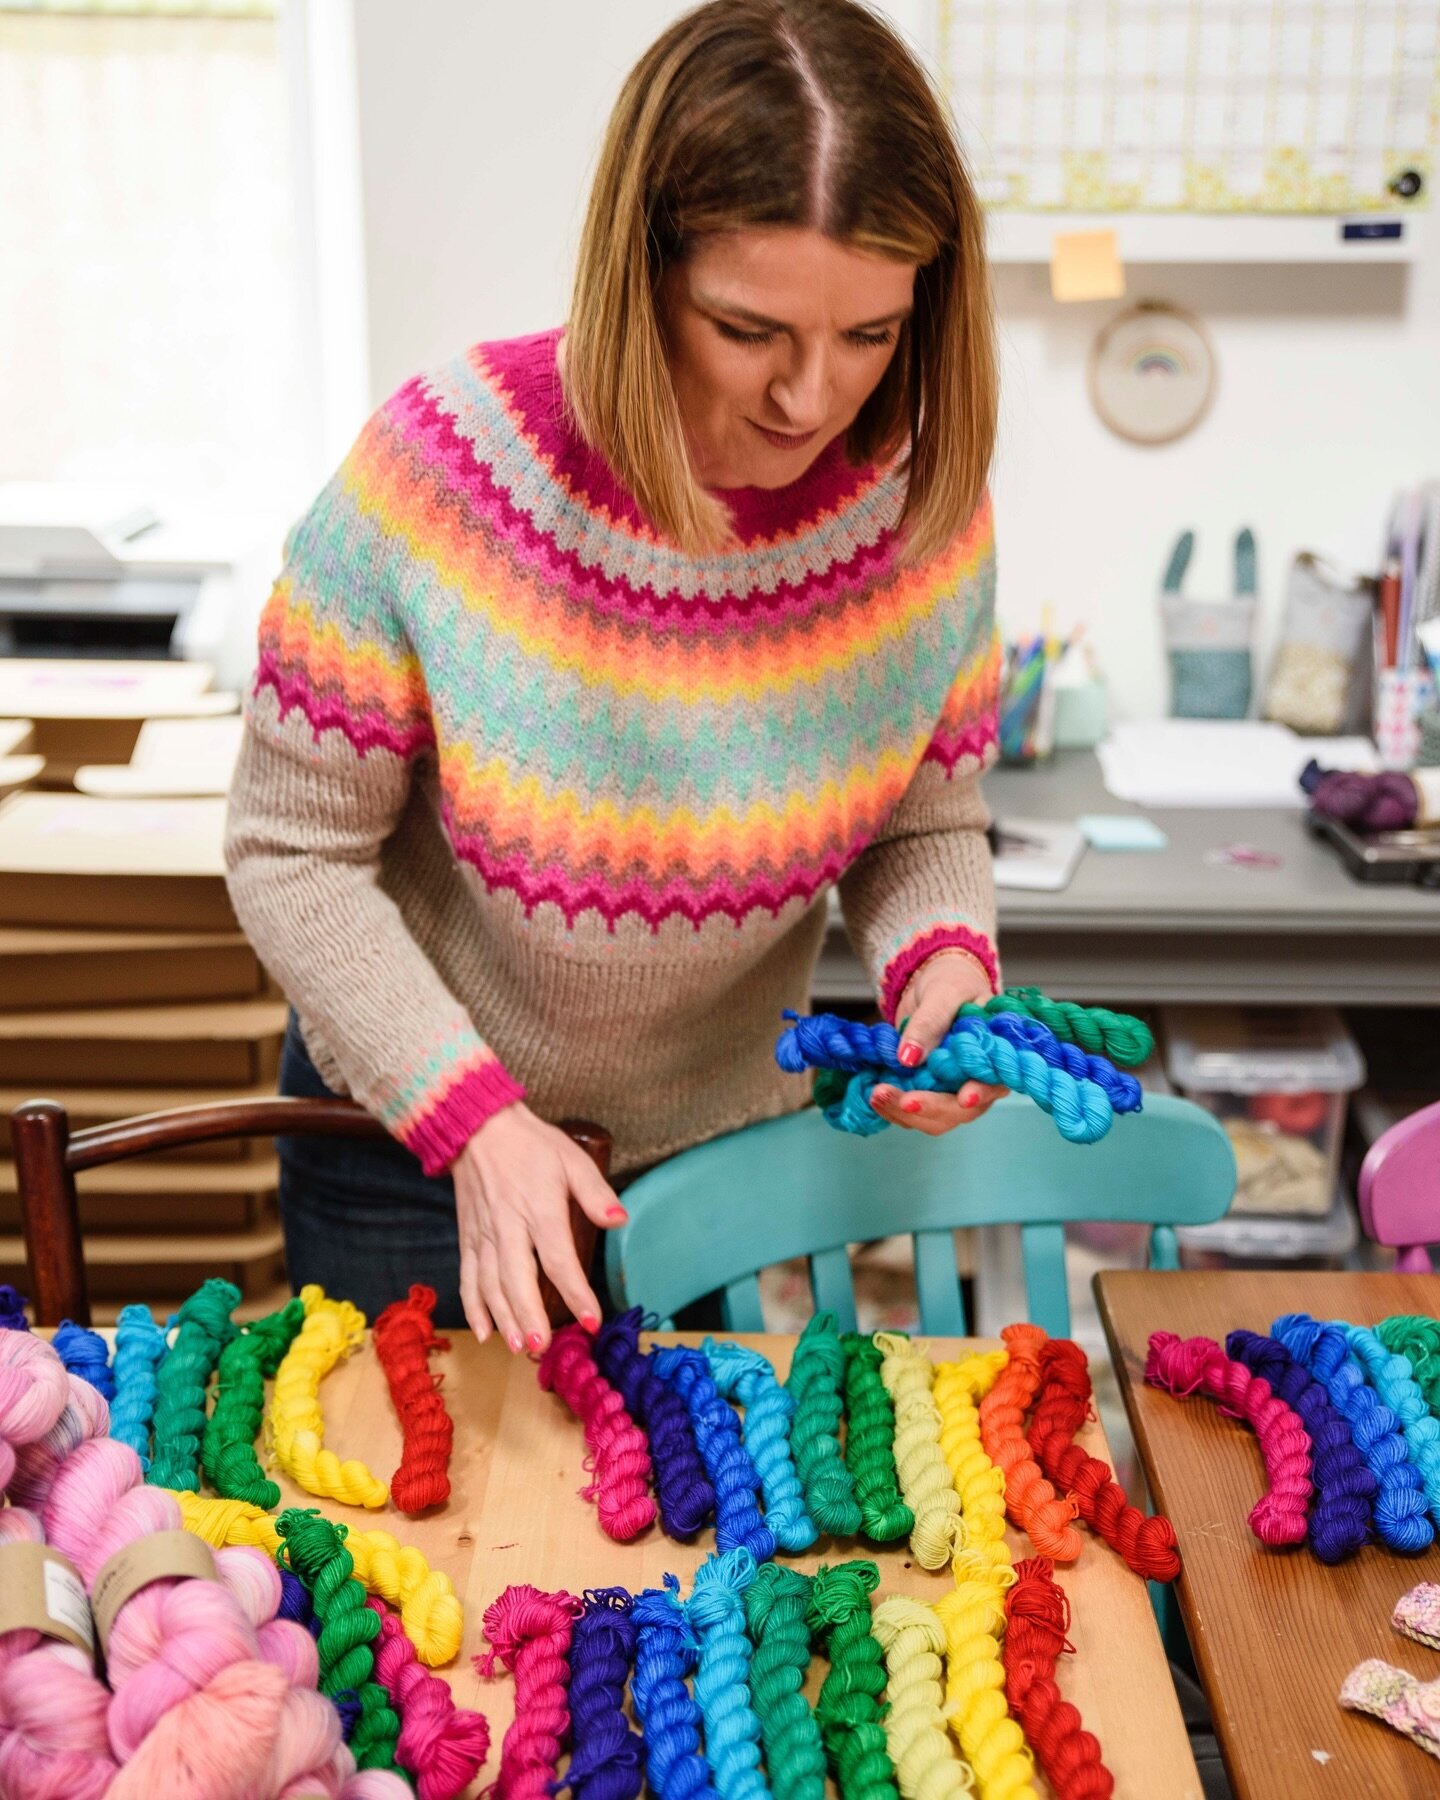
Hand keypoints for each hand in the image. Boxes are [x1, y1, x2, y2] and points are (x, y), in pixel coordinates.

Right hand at [452, 1103, 626, 1353]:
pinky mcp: (467, 1238)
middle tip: (543, 1345)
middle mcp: (508, 1227)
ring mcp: (483, 1235)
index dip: (575, 1293)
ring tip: (519, 1346)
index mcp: (539, 1209)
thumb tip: (620, 1220)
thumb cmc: (531, 1145)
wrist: (477, 1129)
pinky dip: (473, 1308)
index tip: (591, 1321)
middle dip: (530, 1316)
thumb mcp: (572, 1159)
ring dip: (503, 1319)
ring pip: (490, 1285)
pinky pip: (467, 1278)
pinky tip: (484, 1333)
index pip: (559, 1259)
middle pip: (517, 1280)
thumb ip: (596, 1193)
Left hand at [869, 950, 1008, 1135]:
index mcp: (994, 1055)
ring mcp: (951, 1091)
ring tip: (876, 1094)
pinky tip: (875, 1095)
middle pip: (959, 1110)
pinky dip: (893, 1108)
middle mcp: (977, 1080)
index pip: (993, 1082)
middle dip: (928, 1106)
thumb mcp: (943, 992)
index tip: (964, 1098)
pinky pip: (912, 1112)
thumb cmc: (951, 983)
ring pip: (934, 1118)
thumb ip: (929, 1022)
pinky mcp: (927, 1093)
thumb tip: (909, 1058)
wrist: (932, 986)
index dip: (980, 1093)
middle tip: (898, 1097)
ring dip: (904, 1112)